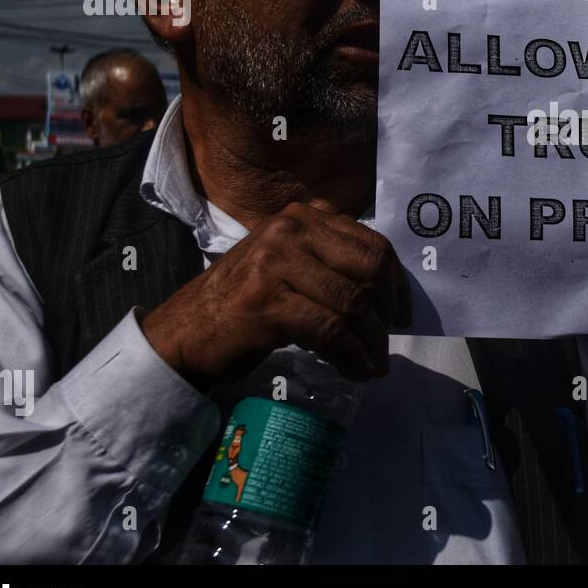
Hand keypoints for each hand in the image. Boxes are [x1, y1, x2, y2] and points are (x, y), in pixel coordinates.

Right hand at [141, 202, 409, 386]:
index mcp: (304, 215)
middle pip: (369, 269)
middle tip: (387, 343)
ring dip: (371, 342)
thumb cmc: (244, 303)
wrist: (184, 332)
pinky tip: (354, 372)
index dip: (398, 283)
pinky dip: (350, 356)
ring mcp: (276, 261)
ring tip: (374, 366)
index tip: (404, 314)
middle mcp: (291, 228)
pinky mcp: (266, 300)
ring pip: (351, 303)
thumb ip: (331, 263)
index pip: (372, 244)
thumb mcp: (290, 267)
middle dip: (387, 312)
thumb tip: (390, 294)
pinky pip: (330, 330)